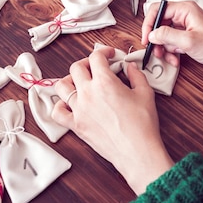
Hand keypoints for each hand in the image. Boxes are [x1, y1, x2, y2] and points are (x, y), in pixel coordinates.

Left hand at [52, 46, 173, 194]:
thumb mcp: (145, 93)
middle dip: (87, 63)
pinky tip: (69, 104)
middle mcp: (88, 93)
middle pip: (76, 67)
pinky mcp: (76, 125)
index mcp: (105, 82)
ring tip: (79, 82)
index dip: (103, 51)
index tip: (109, 55)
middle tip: (96, 67)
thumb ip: (136, 75)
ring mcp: (79, 109)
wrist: (137, 151)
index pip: (96, 57)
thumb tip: (130, 68)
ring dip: (69, 80)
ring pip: (61, 86)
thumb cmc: (142, 125)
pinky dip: (60, 105)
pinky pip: (57, 112)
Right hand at [142, 0, 202, 69]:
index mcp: (185, 9)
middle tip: (156, 50)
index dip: (149, 24)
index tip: (147, 39)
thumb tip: (152, 34)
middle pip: (159, 22)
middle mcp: (184, 14)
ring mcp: (186, 24)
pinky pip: (172, 41)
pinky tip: (176, 59)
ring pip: (164, 34)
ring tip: (169, 58)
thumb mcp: (189, 42)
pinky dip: (171, 51)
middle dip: (157, 39)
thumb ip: (167, 35)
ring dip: (164, 48)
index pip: (157, 9)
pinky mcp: (187, 34)